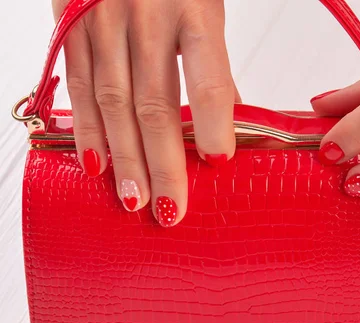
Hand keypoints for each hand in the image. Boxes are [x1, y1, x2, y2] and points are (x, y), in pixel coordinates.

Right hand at [52, 0, 239, 226]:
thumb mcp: (206, 6)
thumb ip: (213, 62)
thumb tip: (233, 118)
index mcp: (195, 9)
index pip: (209, 80)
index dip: (214, 126)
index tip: (220, 162)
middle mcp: (147, 15)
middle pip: (155, 105)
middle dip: (164, 163)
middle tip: (172, 208)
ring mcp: (102, 20)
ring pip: (113, 103)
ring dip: (124, 159)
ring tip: (135, 200)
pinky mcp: (69, 24)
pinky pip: (77, 85)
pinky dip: (87, 129)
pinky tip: (97, 164)